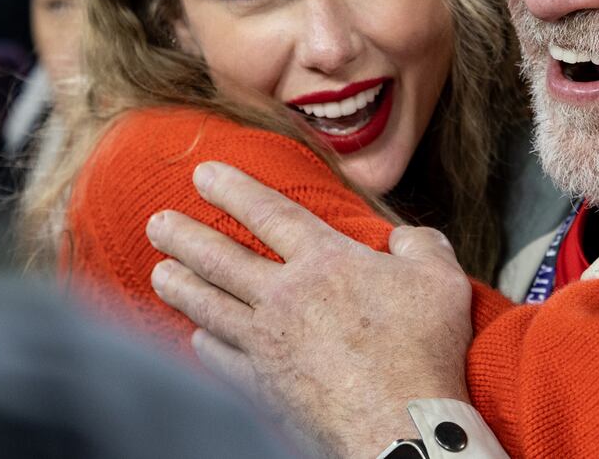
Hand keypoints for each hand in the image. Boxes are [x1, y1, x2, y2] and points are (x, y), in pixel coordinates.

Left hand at [145, 162, 472, 457]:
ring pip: (208, 305)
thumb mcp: (441, 279)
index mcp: (325, 261)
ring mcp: (266, 343)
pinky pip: (219, 357)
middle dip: (184, 235)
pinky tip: (194, 337)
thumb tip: (405, 237)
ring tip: (159, 271)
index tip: (202, 173)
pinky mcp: (260, 385)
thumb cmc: (423, 351)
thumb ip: (421, 245)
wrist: (398, 425)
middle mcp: (286, 296)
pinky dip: (202, 342)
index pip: (269, 213)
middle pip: (221, 257)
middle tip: (157, 220)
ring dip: (179, 285)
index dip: (233, 189)